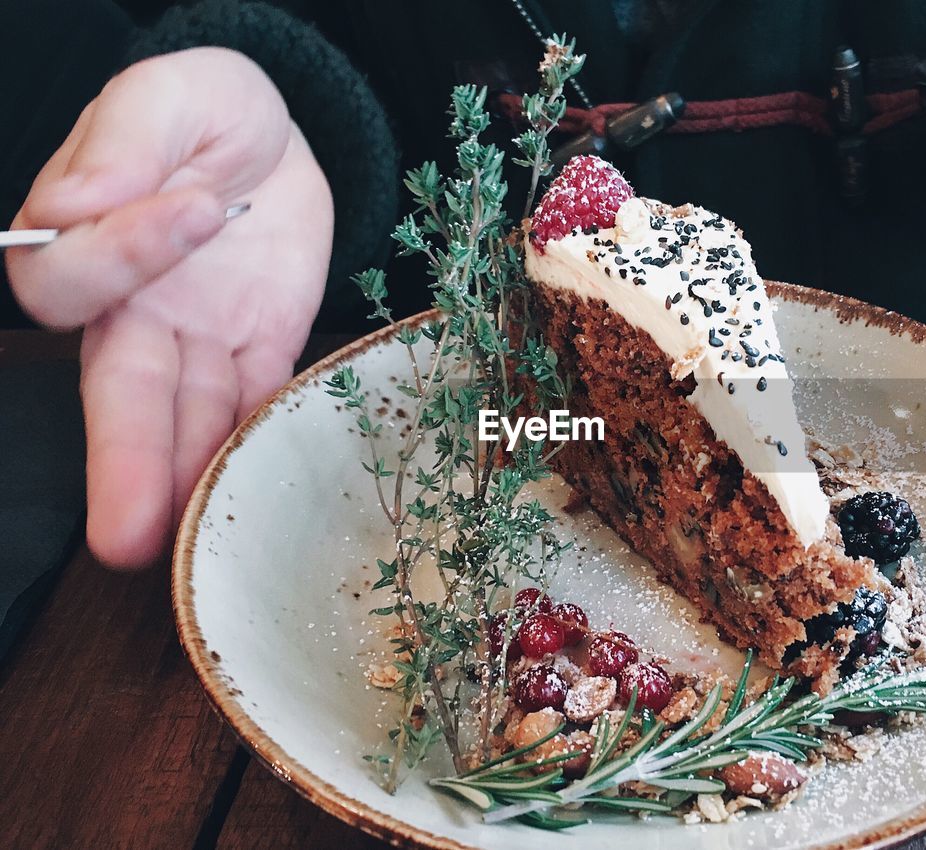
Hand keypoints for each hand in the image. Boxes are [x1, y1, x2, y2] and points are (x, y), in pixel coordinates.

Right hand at [6, 48, 332, 567]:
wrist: (275, 137)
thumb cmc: (204, 111)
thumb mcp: (168, 94)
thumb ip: (124, 137)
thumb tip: (77, 202)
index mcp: (92, 242)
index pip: (77, 283)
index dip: (123, 254)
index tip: (192, 208)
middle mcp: (138, 309)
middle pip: (121, 396)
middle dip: (126, 463)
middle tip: (123, 537)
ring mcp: (202, 337)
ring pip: (189, 419)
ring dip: (190, 480)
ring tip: (192, 542)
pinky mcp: (265, 347)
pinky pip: (260, 403)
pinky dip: (260, 443)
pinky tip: (260, 489)